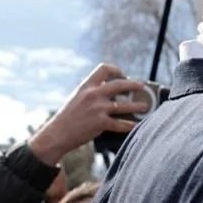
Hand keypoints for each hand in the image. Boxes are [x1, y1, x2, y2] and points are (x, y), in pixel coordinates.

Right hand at [28, 64, 149, 164]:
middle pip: (120, 84)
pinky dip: (130, 125)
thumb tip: (109, 92)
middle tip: (142, 87)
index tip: (123, 75)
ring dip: (137, 106)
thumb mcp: (77, 98)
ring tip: (145, 107)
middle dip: (134, 85)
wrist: (57, 133)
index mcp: (86, 86)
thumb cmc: (67, 117)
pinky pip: (120, 124)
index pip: (104, 68)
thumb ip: (91, 93)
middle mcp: (93, 94)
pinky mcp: (100, 123)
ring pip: (124, 105)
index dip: (117, 70)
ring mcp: (97, 109)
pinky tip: (135, 125)